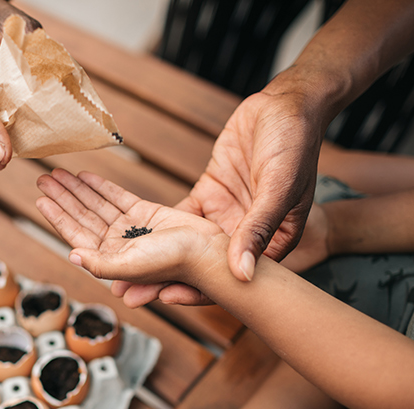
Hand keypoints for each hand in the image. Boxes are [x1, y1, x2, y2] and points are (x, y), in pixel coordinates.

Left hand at [36, 169, 225, 304]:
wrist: (208, 252)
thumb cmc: (173, 263)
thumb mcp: (132, 265)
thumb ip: (100, 265)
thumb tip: (72, 256)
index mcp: (110, 260)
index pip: (75, 234)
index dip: (57, 216)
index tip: (40, 199)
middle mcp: (117, 245)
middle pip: (82, 216)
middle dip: (62, 197)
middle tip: (43, 178)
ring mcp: (131, 229)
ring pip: (97, 205)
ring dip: (77, 189)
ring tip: (58, 173)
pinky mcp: (146, 214)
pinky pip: (118, 197)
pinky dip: (101, 187)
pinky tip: (85, 177)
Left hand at [112, 81, 323, 305]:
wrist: (286, 107)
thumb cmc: (295, 145)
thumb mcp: (279, 188)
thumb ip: (259, 229)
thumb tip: (243, 274)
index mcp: (271, 243)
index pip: (230, 277)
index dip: (198, 290)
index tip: (166, 296)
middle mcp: (243, 236)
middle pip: (200, 266)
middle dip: (164, 279)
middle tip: (127, 290)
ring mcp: (222, 217)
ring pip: (182, 243)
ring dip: (151, 254)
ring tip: (118, 267)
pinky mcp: (206, 197)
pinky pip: (173, 215)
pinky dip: (150, 221)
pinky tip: (122, 228)